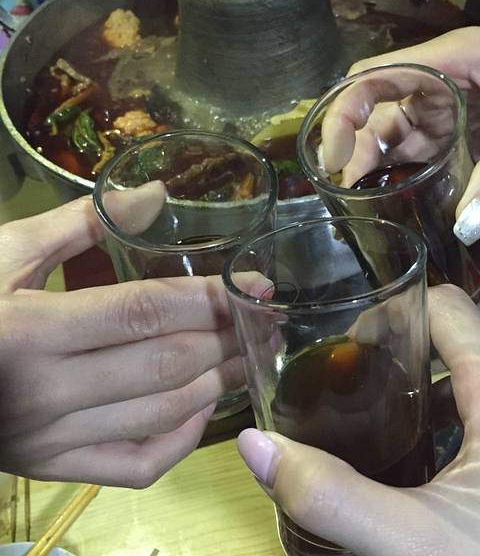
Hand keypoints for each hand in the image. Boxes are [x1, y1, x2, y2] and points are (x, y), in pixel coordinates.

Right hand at [0, 196, 267, 486]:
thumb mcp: (2, 254)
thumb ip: (79, 225)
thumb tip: (155, 195)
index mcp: (29, 332)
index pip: (145, 313)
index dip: (209, 299)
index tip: (255, 287)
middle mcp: (45, 394)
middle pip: (166, 365)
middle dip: (228, 339)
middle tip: (267, 319)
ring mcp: (51, 441)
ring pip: (163, 413)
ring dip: (220, 381)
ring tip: (253, 353)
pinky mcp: (54, 468)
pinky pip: (138, 465)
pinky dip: (184, 439)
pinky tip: (205, 405)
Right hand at [237, 285, 479, 555]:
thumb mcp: (414, 542)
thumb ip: (330, 494)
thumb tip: (255, 446)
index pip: (445, 305)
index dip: (391, 310)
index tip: (346, 343)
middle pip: (456, 337)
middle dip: (397, 347)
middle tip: (345, 381)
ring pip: (472, 376)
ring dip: (421, 383)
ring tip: (372, 412)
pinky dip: (447, 414)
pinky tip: (417, 455)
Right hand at [321, 0, 479, 244]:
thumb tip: (464, 227)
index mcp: (451, 60)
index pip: (373, 79)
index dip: (343, 116)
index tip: (332, 162)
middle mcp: (446, 82)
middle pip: (382, 112)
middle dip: (359, 150)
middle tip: (350, 197)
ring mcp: (462, 106)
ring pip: (408, 136)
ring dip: (387, 166)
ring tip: (371, 206)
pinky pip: (438, 152)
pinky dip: (421, 174)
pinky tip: (411, 200)